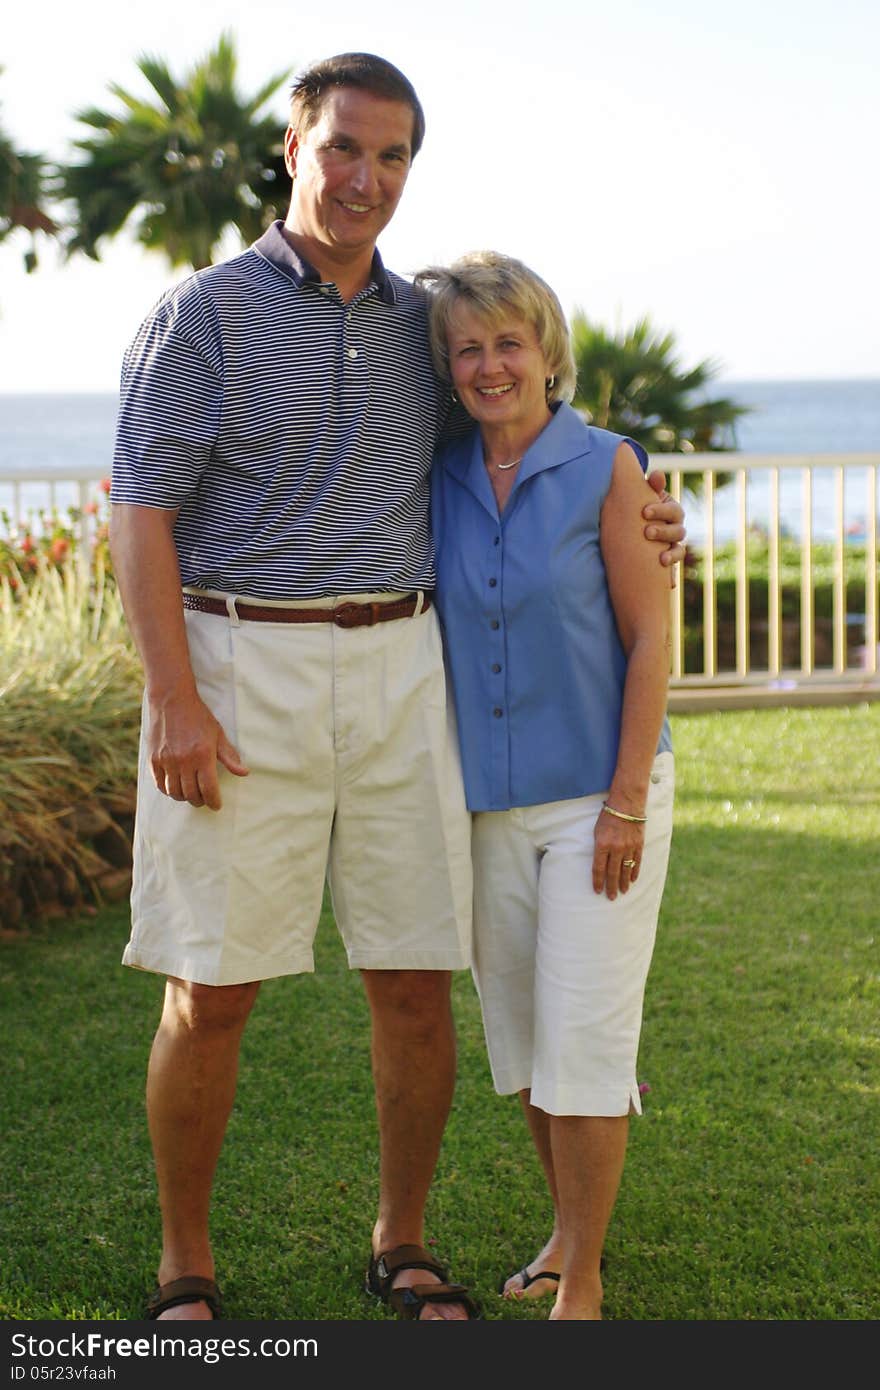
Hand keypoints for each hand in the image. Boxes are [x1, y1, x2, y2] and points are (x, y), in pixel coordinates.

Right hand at [148, 690, 248, 810]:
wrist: (172, 700)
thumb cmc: (199, 717)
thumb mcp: (218, 734)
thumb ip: (229, 756)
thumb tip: (244, 773)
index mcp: (203, 755)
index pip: (209, 789)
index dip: (213, 801)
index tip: (216, 805)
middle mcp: (184, 760)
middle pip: (192, 794)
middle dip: (200, 801)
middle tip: (204, 799)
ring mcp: (167, 761)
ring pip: (175, 792)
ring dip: (185, 797)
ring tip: (191, 794)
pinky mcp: (154, 759)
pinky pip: (160, 785)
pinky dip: (169, 790)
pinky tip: (176, 787)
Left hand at [592, 807, 643, 900]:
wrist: (627, 804)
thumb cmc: (608, 816)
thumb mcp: (597, 831)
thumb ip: (598, 848)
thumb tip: (599, 864)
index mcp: (602, 844)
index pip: (598, 868)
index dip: (598, 881)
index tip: (597, 890)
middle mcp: (616, 848)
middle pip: (612, 873)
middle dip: (611, 887)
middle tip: (611, 898)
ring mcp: (628, 847)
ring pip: (626, 870)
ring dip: (623, 883)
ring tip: (622, 892)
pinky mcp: (638, 845)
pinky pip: (637, 862)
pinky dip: (634, 872)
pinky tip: (632, 880)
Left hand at [643, 470, 686, 583]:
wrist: (632, 527)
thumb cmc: (638, 508)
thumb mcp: (643, 496)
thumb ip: (650, 486)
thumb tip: (656, 474)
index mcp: (671, 511)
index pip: (673, 510)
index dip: (661, 510)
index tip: (644, 511)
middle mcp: (675, 528)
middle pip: (678, 531)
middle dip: (663, 531)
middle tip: (647, 532)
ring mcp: (672, 546)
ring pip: (678, 549)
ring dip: (671, 554)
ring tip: (662, 559)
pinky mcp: (666, 560)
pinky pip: (673, 569)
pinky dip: (671, 576)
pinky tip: (668, 584)